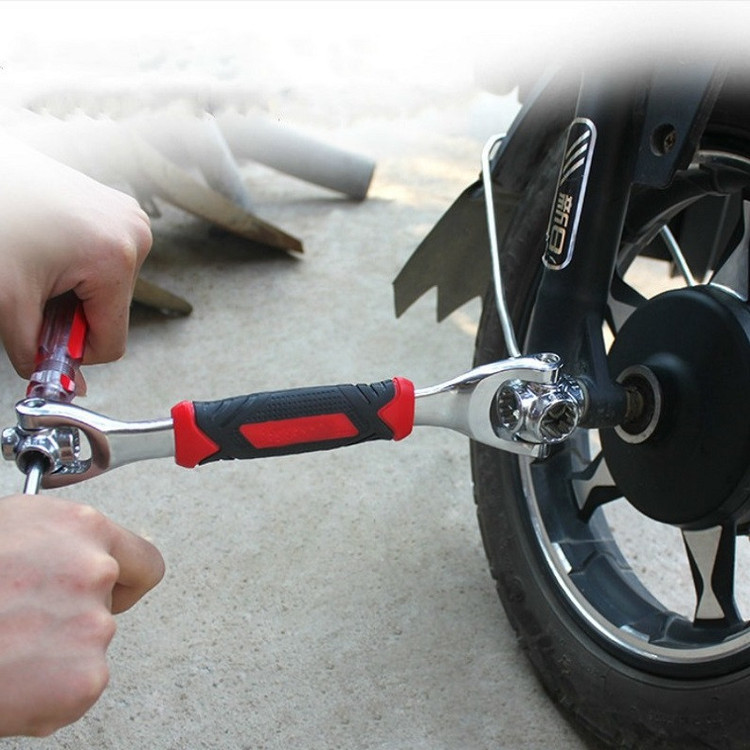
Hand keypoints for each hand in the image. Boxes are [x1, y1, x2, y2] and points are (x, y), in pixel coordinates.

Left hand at [0, 134, 151, 377]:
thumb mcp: (6, 302)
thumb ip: (35, 354)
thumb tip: (65, 385)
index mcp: (117, 256)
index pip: (111, 343)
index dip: (69, 349)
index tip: (39, 332)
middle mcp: (134, 233)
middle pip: (111, 313)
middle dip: (69, 313)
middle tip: (31, 291)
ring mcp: (127, 217)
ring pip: (108, 287)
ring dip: (72, 289)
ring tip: (37, 263)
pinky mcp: (115, 208)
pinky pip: (105, 260)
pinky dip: (75, 266)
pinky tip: (46, 249)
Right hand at [0, 494, 164, 736]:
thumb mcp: (13, 526)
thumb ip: (63, 540)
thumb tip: (85, 551)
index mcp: (83, 528)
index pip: (144, 562)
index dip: (125, 581)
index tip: (112, 594)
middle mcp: (97, 571)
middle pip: (108, 607)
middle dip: (74, 618)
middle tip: (24, 624)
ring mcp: (94, 626)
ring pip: (89, 648)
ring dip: (57, 654)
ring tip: (7, 647)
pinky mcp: (85, 678)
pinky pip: (77, 689)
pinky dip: (48, 693)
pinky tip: (11, 677)